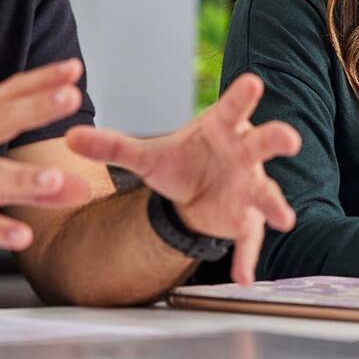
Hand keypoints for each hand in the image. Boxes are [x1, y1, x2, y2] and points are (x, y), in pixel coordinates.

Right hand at [0, 60, 90, 257]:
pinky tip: (22, 236)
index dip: (42, 80)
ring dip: (20, 176)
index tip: (74, 67)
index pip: (10, 94)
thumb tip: (84, 189)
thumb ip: (38, 186)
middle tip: (70, 96)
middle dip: (35, 107)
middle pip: (0, 119)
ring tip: (54, 179)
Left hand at [65, 73, 300, 283]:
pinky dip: (245, 257)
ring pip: (266, 191)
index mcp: (221, 127)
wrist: (195, 194)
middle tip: (289, 138)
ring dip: (274, 204)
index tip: (253, 81)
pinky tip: (242, 277)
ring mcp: (248, 186)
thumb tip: (69, 137)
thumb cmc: (182, 160)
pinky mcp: (244, 218)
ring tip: (282, 219)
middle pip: (264, 142)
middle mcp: (242, 153)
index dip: (243, 95)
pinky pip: (247, 238)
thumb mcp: (145, 155)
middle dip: (277, 138)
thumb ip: (111, 145)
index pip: (232, 107)